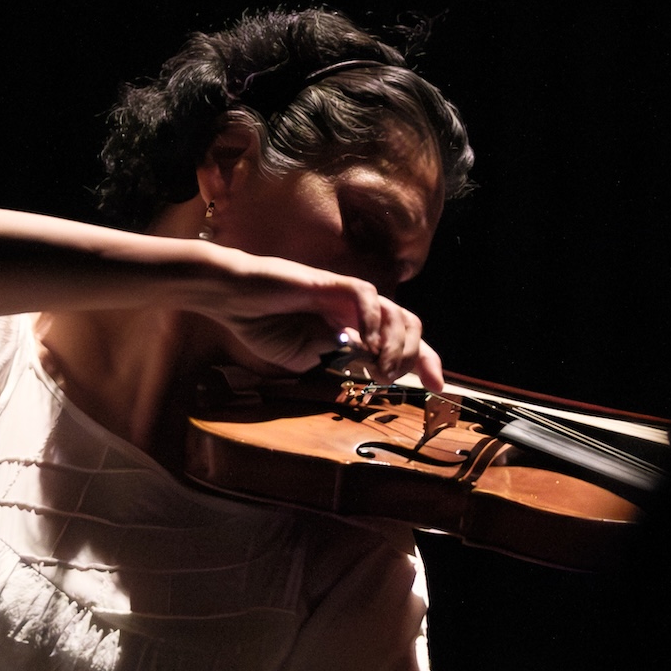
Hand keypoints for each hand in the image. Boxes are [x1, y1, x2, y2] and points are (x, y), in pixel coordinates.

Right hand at [193, 251, 447, 389]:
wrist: (232, 300)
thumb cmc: (261, 325)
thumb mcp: (303, 358)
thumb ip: (335, 360)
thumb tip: (363, 365)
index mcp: (352, 327)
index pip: (401, 342)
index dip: (424, 363)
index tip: (438, 388)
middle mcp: (357, 309)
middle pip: (411, 325)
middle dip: (417, 356)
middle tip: (394, 379)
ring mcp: (346, 295)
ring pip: (397, 312)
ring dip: (397, 344)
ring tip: (381, 367)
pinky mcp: (330, 282)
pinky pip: (367, 295)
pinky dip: (373, 321)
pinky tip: (364, 343)